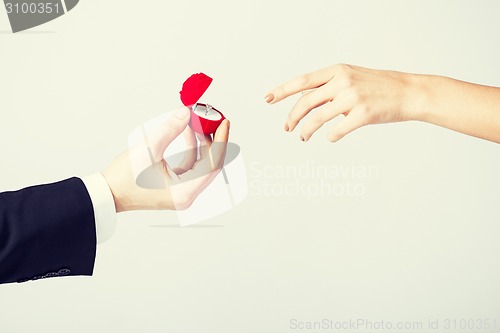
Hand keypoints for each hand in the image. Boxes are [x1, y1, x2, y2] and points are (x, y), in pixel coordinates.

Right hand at [102, 107, 229, 211]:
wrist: (106, 194)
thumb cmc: (123, 179)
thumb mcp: (148, 149)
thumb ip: (170, 129)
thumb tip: (186, 113)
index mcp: (185, 192)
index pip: (213, 164)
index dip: (220, 141)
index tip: (223, 122)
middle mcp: (187, 194)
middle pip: (210, 164)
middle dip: (213, 139)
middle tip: (214, 119)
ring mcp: (182, 191)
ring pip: (201, 164)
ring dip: (201, 142)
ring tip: (198, 121)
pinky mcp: (176, 186)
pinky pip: (191, 165)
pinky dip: (191, 149)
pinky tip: (187, 132)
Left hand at [265, 64, 420, 141]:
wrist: (409, 92)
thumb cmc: (378, 86)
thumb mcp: (351, 76)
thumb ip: (328, 86)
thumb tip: (303, 99)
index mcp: (337, 70)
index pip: (303, 81)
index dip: (282, 90)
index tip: (267, 99)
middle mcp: (342, 81)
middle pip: (305, 102)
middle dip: (292, 117)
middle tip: (286, 128)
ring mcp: (353, 98)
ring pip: (317, 118)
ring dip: (306, 130)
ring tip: (303, 137)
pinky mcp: (363, 114)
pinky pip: (337, 131)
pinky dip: (331, 136)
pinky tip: (332, 137)